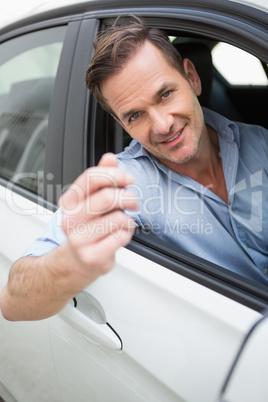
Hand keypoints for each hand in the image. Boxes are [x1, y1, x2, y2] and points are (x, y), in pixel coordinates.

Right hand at [58, 153, 137, 280]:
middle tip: (133, 202)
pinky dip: (127, 234)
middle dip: (128, 197)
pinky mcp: (92, 256)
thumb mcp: (90, 200)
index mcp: (69, 202)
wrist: (77, 260)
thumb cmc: (87, 227)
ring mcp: (79, 239)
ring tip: (124, 222)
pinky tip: (120, 235)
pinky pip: (121, 237)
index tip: (127, 178)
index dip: (115, 175)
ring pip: (118, 218)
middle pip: (108, 197)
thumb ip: (101, 178)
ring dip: (128, 219)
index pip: (91, 178)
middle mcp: (70, 219)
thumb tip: (110, 158)